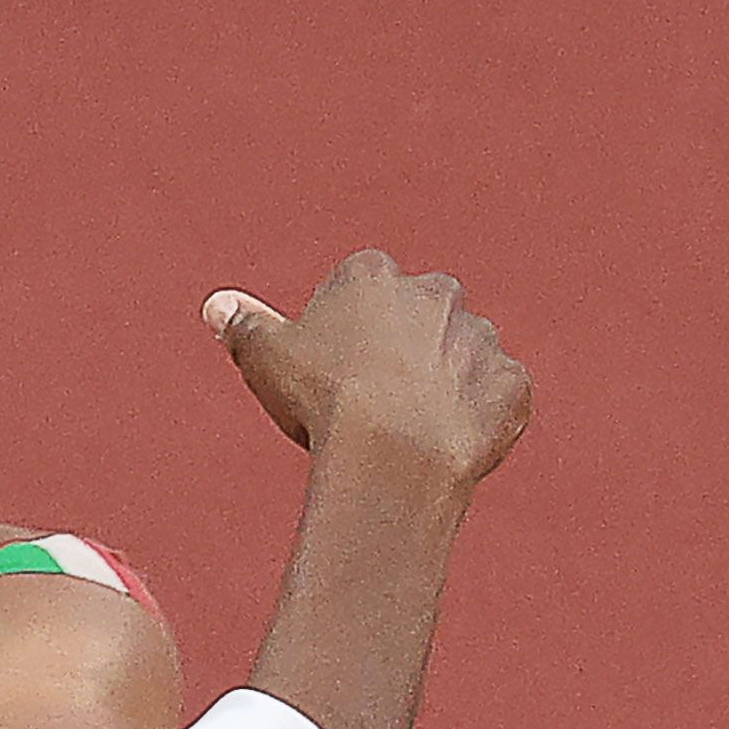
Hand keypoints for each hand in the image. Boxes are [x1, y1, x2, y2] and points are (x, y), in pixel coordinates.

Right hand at [205, 249, 531, 486]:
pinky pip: (492, 395)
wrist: (396, 452)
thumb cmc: (324, 398)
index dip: (339, 326)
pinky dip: (473, 414)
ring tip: (404, 427)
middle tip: (365, 395)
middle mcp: (435, 292)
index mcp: (372, 275)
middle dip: (397, 345)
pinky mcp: (510, 382)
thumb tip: (218, 304)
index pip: (355, 285)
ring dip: (438, 380)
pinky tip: (442, 441)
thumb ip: (244, 324)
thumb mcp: (265, 357)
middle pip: (413, 314)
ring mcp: (480, 336)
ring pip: (456, 353)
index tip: (326, 363)